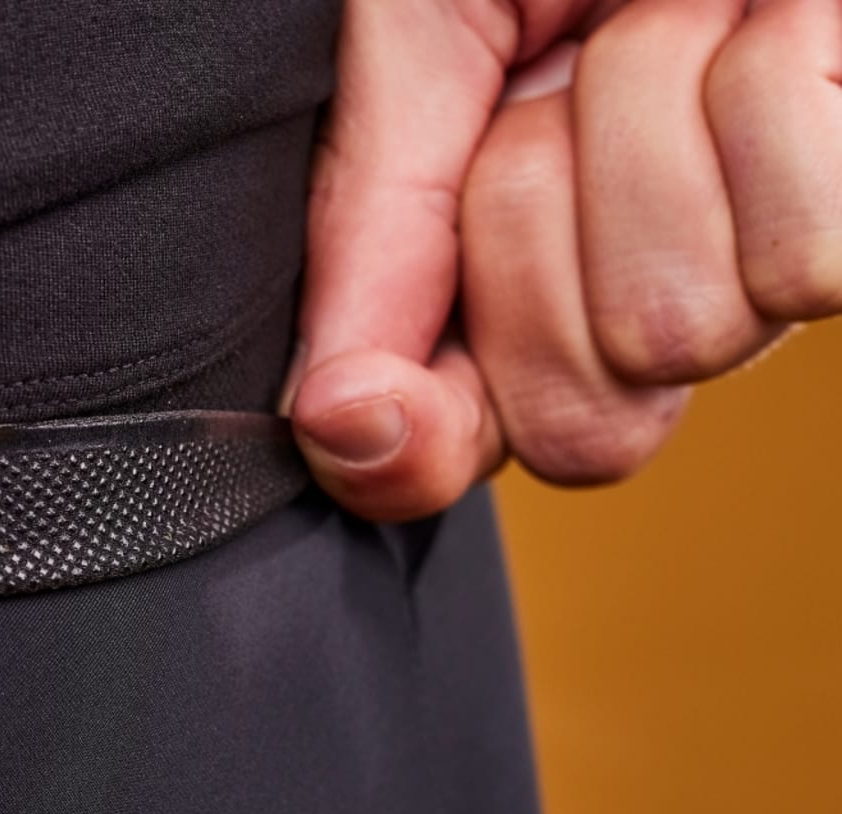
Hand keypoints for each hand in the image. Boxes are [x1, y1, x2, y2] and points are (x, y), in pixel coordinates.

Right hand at [286, 0, 841, 521]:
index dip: (418, 439)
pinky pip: (810, 258)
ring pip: (683, 330)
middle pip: (583, 424)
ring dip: (648, 136)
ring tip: (671, 11)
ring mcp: (778, 258)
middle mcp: (649, 282)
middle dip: (535, 237)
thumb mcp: (416, 36)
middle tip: (556, 84)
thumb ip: (371, 237)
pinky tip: (776, 15)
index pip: (458, 450)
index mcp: (513, 258)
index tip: (366, 404)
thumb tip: (339, 428)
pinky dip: (767, 98)